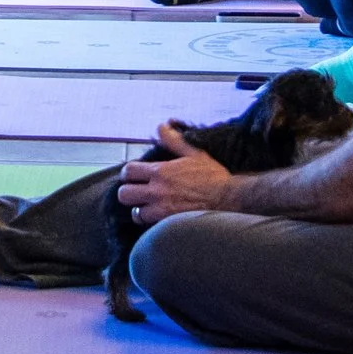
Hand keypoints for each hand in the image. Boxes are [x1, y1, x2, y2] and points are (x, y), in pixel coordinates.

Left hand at [117, 145, 234, 227]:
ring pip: (135, 214)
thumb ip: (174, 140)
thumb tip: (162, 126)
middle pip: (124, 194)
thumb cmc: (212, 177)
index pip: (128, 171)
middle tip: (136, 192)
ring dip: (139, 210)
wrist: (228, 199)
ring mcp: (162, 210)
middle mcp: (157, 192)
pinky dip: (151, 223)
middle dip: (128, 192)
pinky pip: (150, 227)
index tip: (133, 175)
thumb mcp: (194, 153)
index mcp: (160, 172)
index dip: (128, 173)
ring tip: (147, 207)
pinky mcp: (169, 224)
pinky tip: (158, 219)